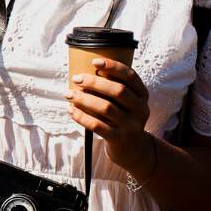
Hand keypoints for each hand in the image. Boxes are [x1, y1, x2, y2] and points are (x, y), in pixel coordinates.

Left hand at [64, 58, 155, 174]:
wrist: (132, 149)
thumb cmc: (122, 117)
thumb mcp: (126, 103)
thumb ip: (113, 89)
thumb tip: (84, 72)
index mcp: (142, 95)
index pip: (130, 76)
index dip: (113, 66)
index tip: (94, 61)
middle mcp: (141, 109)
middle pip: (118, 90)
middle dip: (94, 82)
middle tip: (76, 78)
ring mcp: (132, 125)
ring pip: (106, 108)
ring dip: (84, 99)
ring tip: (68, 93)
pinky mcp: (120, 138)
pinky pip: (98, 126)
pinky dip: (81, 116)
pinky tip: (70, 110)